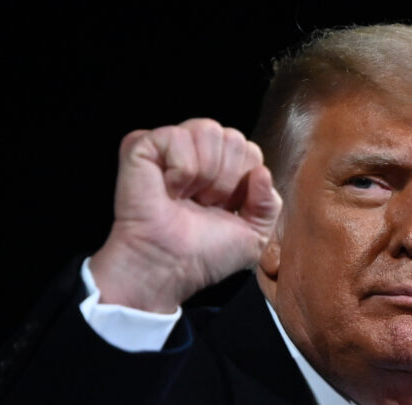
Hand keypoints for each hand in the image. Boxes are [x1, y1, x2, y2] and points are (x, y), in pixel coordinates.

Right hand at [90, 118, 281, 312]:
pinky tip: (168, 189)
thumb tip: (261, 171)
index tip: (224, 208)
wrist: (169, 267)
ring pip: (209, 130)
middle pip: (234, 138)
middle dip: (226, 179)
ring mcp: (168, 146)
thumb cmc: (205, 254)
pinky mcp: (142, 145)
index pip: (250, 150)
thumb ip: (269, 204)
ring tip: (187, 197)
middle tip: (204, 204)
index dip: (244, 182)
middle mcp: (196, 152)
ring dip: (205, 173)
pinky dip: (181, 169)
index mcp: (221, 168)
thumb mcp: (254, 235)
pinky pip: (177, 136)